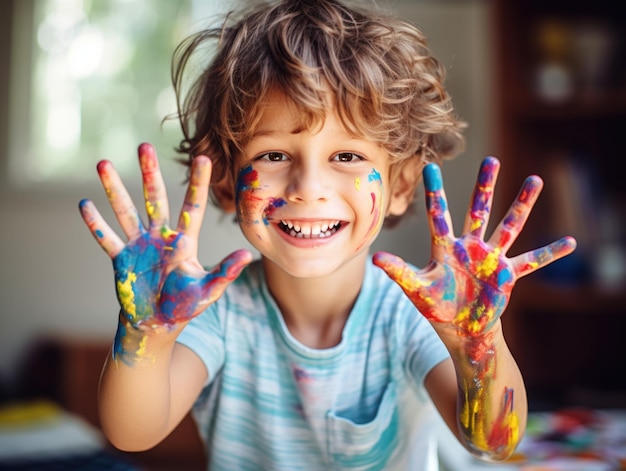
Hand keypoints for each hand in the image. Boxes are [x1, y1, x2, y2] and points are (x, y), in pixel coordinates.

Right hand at [79, 143, 252, 330]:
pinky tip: (85, 203)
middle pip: (155, 199)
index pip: (193, 206)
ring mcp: (139, 245)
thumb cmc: (185, 306)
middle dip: (149, 173)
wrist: (157, 323)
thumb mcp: (207, 290)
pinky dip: (96, 224)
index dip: (198, 183)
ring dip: (114, 189)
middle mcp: (161, 237)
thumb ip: (225, 272)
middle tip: (144, 147)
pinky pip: (107, 239)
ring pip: (126, 212)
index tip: (204, 157)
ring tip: (104, 163)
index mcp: (185, 242)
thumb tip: (247, 254)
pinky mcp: (121, 259)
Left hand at [373, 157, 575, 335]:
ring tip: (535, 180)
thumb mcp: (416, 289)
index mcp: (445, 248)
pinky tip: (571, 242)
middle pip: (478, 210)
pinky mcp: (507, 274)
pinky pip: (532, 261)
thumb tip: (376, 258)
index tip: (431, 166)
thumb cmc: (437, 307)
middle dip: (484, 186)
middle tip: (492, 160)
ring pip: (508, 225)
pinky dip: (550, 253)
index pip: (438, 214)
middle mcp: (469, 247)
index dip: (435, 192)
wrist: (461, 329)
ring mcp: (490, 259)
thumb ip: (399, 272)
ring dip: (521, 205)